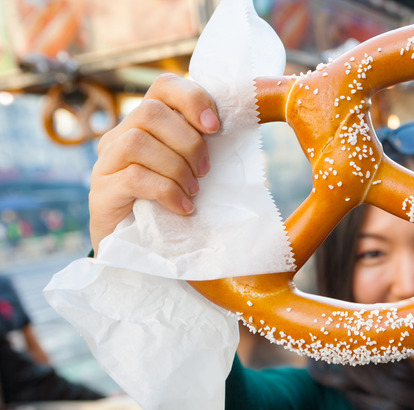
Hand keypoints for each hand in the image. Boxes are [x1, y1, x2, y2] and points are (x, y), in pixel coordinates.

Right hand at [89, 74, 218, 252]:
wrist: (137, 245)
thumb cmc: (171, 201)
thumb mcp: (190, 167)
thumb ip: (201, 144)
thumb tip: (236, 128)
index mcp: (146, 122)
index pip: (164, 85)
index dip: (192, 99)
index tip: (215, 127)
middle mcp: (121, 134)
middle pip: (151, 112)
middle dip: (188, 142)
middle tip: (205, 171)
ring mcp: (107, 161)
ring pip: (138, 141)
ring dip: (176, 166)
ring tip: (193, 190)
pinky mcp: (102, 190)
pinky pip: (133, 177)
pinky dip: (166, 191)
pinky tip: (183, 207)